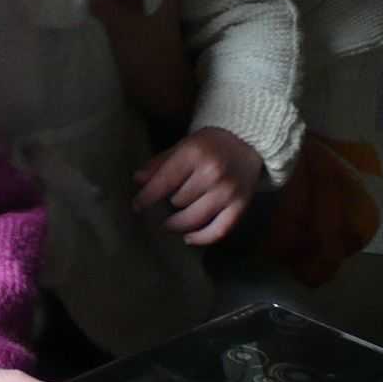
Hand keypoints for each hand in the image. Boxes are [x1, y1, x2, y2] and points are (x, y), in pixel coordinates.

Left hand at [133, 126, 262, 245]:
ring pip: (194, 218)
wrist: (246, 143)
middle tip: (164, 204)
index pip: (165, 181)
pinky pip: (218, 230)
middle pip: (178, 201)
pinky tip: (188, 238)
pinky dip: (201, 238)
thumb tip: (137, 180)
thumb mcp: (183, 145)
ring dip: (178, 223)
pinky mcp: (240, 206)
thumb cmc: (209, 144)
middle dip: (168, 204)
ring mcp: (228, 192)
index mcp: (194, 153)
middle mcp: (212, 173)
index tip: (136, 206)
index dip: (147, 197)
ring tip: (169, 223)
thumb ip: (160, 163)